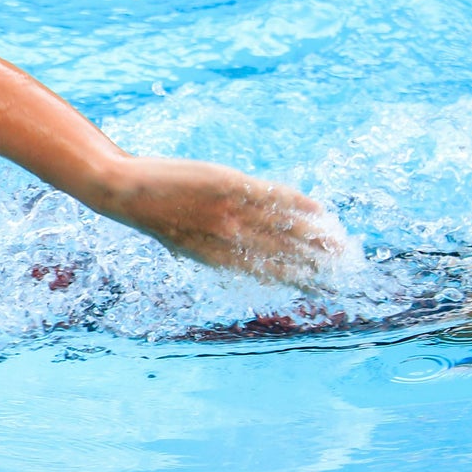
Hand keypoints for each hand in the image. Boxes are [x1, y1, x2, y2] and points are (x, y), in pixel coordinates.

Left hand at [98, 156, 345, 288]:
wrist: (125, 192)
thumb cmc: (155, 218)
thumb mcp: (186, 244)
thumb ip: (217, 251)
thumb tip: (244, 258)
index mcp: (219, 259)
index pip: (269, 274)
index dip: (299, 281)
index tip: (324, 287)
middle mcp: (228, 239)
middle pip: (284, 255)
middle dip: (317, 263)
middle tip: (346, 268)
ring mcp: (229, 211)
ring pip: (283, 227)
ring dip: (315, 235)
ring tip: (340, 243)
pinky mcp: (227, 184)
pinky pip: (269, 195)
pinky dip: (295, 203)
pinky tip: (316, 210)